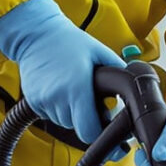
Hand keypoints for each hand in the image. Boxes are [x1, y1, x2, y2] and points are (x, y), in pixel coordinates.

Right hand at [0, 0, 122, 144]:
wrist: (37, 34)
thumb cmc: (70, 41)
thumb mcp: (101, 53)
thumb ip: (119, 73)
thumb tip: (133, 90)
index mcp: (77, 89)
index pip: (88, 132)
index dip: (98, 131)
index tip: (103, 123)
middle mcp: (58, 98)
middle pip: (76, 128)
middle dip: (85, 118)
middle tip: (88, 99)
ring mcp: (42, 101)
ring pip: (63, 122)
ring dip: (71, 113)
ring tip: (72, 89)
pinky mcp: (32, 101)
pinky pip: (49, 114)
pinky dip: (57, 107)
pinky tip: (59, 89)